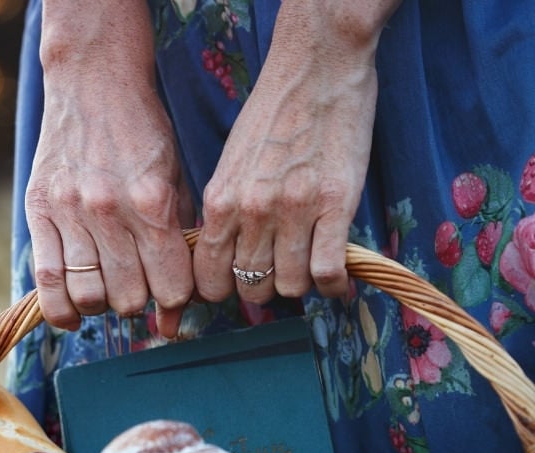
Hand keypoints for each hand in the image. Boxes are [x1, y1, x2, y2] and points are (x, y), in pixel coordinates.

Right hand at [25, 0, 194, 336]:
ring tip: (108, 289)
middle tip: (139, 286)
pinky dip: (61, 310)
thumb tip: (175, 319)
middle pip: (129, 297)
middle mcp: (110, 209)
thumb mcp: (175, 182)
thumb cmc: (143, 136)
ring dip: (103, 303)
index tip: (172, 290)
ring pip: (89, 295)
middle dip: (140, 302)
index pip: (171, 286)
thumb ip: (178, 247)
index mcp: (152, 200)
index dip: (176, 298)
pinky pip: (47, 281)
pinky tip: (72, 314)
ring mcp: (70, 210)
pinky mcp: (38, 210)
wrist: (92, 82)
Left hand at [195, 0, 400, 303]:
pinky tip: (337, 282)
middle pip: (248, 287)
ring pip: (289, 285)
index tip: (234, 287)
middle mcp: (251, 212)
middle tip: (277, 275)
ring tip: (308, 268)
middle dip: (262, 289)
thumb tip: (223, 254)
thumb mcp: (230, 164)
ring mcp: (293, 210)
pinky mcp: (335, 205)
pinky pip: (327, 271)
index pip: (207, 276)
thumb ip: (225, 210)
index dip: (220, 291)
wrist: (316, 68)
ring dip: (300, 284)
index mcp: (219, 201)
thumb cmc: (272, 114)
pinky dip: (333, 286)